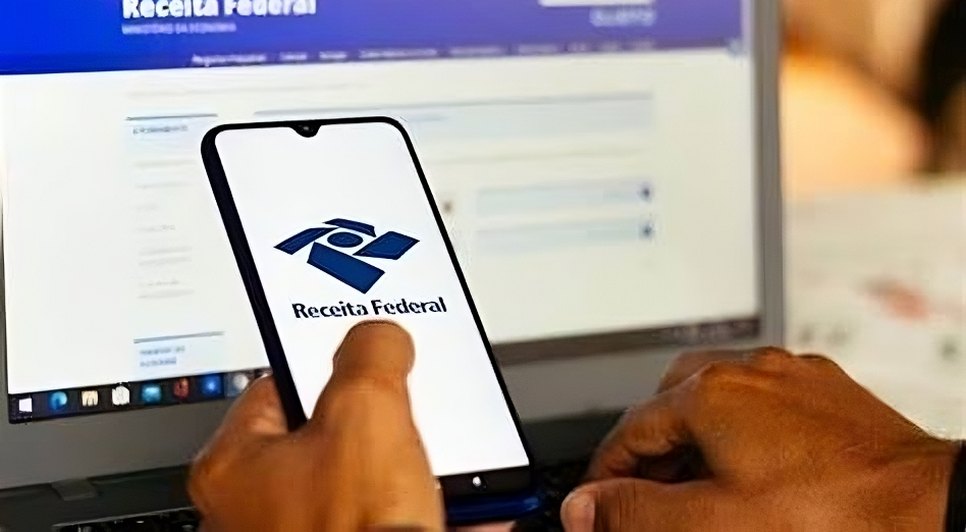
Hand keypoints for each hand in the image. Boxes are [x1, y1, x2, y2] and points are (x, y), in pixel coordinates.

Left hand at [189, 321, 442, 531]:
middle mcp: (260, 510)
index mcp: (236, 466)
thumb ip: (370, 355)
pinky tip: (472, 504)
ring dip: (419, 469)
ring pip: (370, 483)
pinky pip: (396, 525)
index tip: (360, 353)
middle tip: (414, 408)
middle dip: (387, 422)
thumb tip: (377, 339)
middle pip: (332, 435)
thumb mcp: (367, 411)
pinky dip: (433, 513)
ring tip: (453, 456)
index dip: (328, 362)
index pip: (278, 384)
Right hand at [562, 348, 959, 530]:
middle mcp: (750, 370)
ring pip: (718, 397)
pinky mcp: (829, 394)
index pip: (629, 430)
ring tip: (694, 485)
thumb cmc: (832, 516)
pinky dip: (739, 432)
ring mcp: (794, 377)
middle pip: (669, 402)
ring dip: (693, 437)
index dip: (604, 474)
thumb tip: (584, 508)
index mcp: (710, 393)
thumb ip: (636, 513)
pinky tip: (751, 467)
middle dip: (649, 448)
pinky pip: (763, 402)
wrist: (930, 510)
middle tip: (641, 493)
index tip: (596, 504)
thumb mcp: (713, 524)